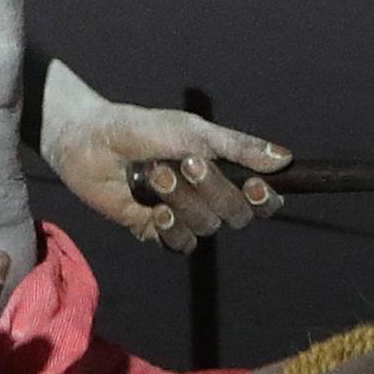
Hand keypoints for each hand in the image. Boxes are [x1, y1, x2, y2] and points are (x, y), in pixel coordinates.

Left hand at [45, 101, 288, 253]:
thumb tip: (283, 158)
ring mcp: (182, 216)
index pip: (260, 198)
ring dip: (183, 201)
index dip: (265, 199)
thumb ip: (237, 147)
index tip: (254, 185)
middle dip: (214, 191)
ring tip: (155, 174)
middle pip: (236, 215)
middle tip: (187, 163)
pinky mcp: (155, 232)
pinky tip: (153, 208)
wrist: (89, 140)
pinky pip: (179, 244)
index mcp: (223, 172)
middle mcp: (207, 198)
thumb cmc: (142, 129)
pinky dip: (170, 227)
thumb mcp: (193, 132)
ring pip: (206, 227)